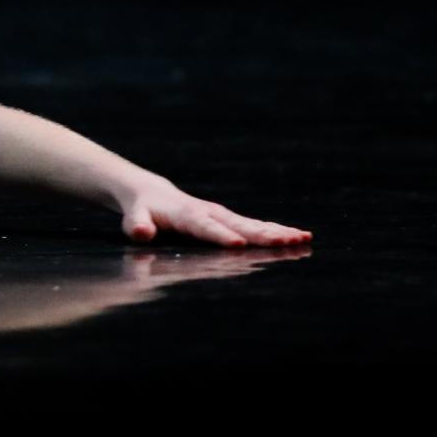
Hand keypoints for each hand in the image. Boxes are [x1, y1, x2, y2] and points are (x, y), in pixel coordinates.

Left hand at [116, 176, 311, 246]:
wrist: (150, 193)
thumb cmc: (141, 210)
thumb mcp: (134, 218)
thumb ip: (137, 225)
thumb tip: (141, 232)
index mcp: (187, 215)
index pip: (205, 227)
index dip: (221, 236)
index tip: (239, 244)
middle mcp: (210, 212)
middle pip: (239, 225)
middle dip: (263, 235)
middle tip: (288, 242)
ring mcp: (222, 214)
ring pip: (253, 224)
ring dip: (278, 232)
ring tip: (303, 238)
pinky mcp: (230, 218)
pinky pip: (256, 225)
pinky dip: (277, 230)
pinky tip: (299, 236)